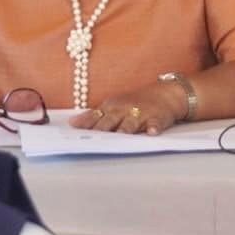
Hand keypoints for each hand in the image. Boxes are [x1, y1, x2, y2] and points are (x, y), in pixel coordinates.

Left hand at [68, 82, 185, 135]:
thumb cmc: (133, 103)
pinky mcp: (157, 118)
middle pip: (111, 120)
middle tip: (93, 139)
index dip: (85, 124)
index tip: (74, 132)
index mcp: (111, 106)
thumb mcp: (113, 106)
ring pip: (131, 122)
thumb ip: (94, 116)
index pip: (96, 116)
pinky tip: (152, 132)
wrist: (163, 94)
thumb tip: (71, 123)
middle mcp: (124, 109)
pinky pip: (155, 124)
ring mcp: (141, 113)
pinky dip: (154, 128)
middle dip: (102, 128)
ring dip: (125, 129)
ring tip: (121, 136)